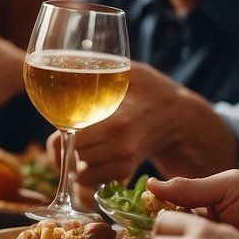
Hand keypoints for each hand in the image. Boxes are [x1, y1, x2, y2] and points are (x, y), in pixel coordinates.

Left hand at [61, 62, 230, 185]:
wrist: (180, 117)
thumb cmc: (150, 90)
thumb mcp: (131, 72)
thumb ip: (101, 66)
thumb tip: (68, 56)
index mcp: (117, 120)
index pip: (71, 136)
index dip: (58, 135)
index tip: (58, 128)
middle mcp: (121, 145)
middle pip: (73, 154)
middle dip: (63, 148)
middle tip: (64, 136)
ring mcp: (125, 161)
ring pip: (82, 172)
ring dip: (75, 162)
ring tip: (79, 145)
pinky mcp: (127, 171)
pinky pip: (94, 181)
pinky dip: (87, 173)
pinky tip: (90, 157)